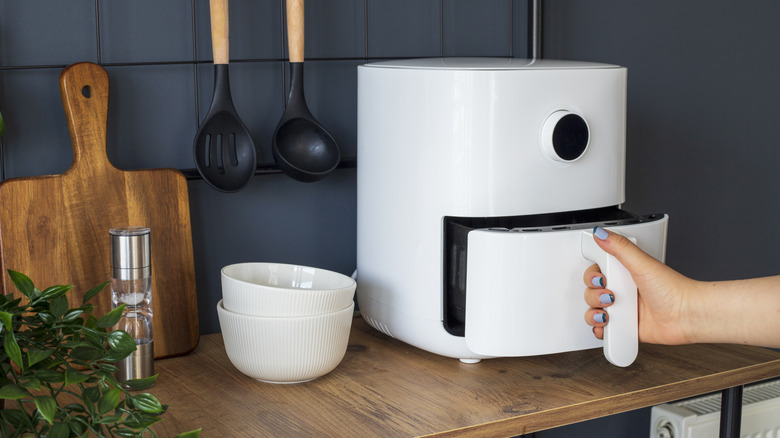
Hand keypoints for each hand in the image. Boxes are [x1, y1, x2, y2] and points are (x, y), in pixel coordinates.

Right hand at [583, 227, 693, 344]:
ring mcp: (623, 309)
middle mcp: (622, 290)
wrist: (687, 316)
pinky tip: (607, 325)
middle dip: (594, 295)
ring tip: (609, 313)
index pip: (596, 272)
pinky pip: (604, 329)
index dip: (592, 276)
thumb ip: (620, 247)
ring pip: (594, 311)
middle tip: (610, 295)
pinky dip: (601, 329)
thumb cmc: (673, 290)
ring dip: (594, 313)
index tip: (601, 278)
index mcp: (624, 272)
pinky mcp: (626, 327)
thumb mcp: (642, 263)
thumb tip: (600, 232)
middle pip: (591, 292)